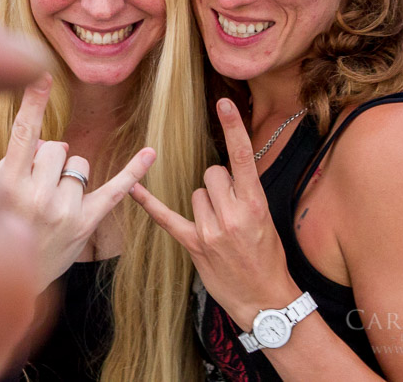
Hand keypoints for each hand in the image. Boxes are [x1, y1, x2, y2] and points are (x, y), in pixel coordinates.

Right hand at [0, 73, 156, 288]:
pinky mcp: (86, 224)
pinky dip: (133, 171)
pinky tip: (150, 152)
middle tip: (36, 187)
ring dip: (68, 176)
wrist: (11, 283)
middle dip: (49, 160)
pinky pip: (114, 190)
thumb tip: (53, 145)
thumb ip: (15, 161)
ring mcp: (64, 211)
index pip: (22, 135)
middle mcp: (36, 197)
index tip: (41, 75)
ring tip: (51, 203)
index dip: (32, 103)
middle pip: (56, 149)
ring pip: (79, 164)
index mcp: (6, 185)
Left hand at [129, 98, 299, 330]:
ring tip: (220, 228)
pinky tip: (133, 188)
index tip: (223, 103)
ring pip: (195, 193)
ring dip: (204, 204)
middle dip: (218, 184)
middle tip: (229, 208)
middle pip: (212, 173)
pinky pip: (167, 217)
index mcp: (256, 204)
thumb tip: (226, 173)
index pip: (243, 158)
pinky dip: (150, 203)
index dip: (233, 128)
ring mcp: (212, 230)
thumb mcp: (266, 221)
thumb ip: (247, 194)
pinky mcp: (194, 245)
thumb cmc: (268, 258)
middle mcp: (233, 214)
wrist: (265, 300)